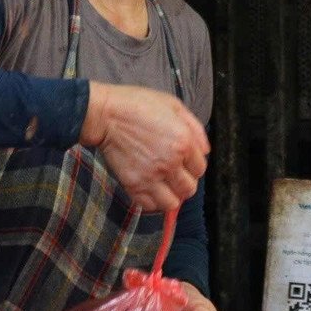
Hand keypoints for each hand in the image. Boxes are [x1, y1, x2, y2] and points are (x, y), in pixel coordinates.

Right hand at [82, 82, 208, 211]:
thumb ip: (195, 128)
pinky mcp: (133, 184)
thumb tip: (205, 150)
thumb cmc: (137, 105)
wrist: (105, 114)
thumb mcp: (174, 106)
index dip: (192, 166)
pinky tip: (149, 189)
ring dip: (169, 196)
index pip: (200, 169)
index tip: (182, 162)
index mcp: (184, 142)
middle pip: (189, 189)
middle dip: (184, 183)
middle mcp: (171, 162)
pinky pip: (149, 205)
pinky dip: (151, 201)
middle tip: (174, 175)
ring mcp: (152, 175)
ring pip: (172, 203)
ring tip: (162, 186)